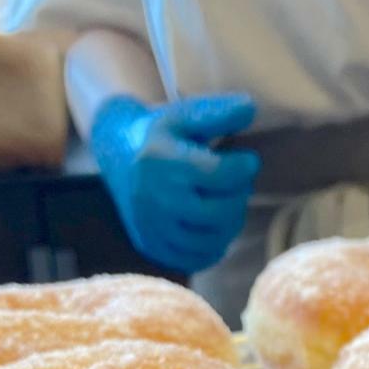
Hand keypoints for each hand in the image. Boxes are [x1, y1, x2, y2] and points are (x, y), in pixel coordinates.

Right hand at [90, 92, 260, 273]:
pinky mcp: (151, 245)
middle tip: (237, 183)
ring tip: (227, 202)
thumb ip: (220, 112)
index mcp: (162, 162)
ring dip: (230, 222)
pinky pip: (195, 259)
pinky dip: (214, 246)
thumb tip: (251, 109)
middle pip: (219, 212)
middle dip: (238, 195)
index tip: (248, 160)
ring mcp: (151, 227)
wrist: (117, 152)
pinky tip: (215, 225)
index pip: (220, 175)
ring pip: (211, 239)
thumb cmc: (160, 132)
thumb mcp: (186, 113)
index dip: (245, 168)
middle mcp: (154, 198)